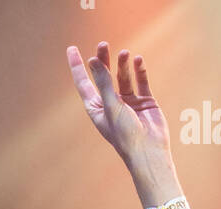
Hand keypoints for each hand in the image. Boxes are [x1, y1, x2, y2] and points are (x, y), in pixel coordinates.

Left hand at [67, 40, 171, 168]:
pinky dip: (139, 70)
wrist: (148, 151)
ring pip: (123, 77)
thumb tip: (93, 60)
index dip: (77, 67)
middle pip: (104, 76)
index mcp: (97, 109)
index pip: (84, 84)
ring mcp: (128, 102)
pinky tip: (138, 61)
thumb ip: (103, 82)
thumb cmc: (125, 134)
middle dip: (103, 60)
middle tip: (103, 44)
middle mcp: (111, 104)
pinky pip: (140, 81)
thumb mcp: (111, 106)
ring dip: (123, 65)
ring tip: (125, 53)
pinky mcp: (145, 101)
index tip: (72, 48)